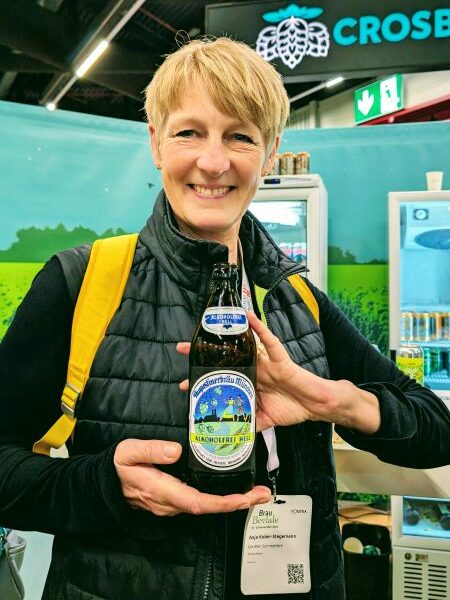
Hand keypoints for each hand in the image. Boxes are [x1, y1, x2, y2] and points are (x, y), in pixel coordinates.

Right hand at [114, 438, 270, 515]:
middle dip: (237, 503)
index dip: (222, 503)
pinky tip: (234, 489)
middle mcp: (171, 502)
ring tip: (256, 492)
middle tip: (263, 494)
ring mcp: (173, 503)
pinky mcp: (175, 498)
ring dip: (233, 501)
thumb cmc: (118, 466)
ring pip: (207, 506)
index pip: (197, 502)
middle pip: (209, 507)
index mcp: (162, 490)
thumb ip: (151, 450)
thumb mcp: (128, 452)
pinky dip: (221, 498)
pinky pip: (201, 501)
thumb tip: (176, 450)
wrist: (105, 483)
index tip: (243, 499)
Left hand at [177, 312, 379, 433]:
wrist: (315, 406)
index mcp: (249, 382)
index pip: (222, 378)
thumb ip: (248, 423)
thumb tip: (231, 435)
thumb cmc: (293, 408)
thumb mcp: (264, 420)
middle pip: (226, 359)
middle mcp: (254, 369)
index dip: (204, 380)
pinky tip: (247, 317)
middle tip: (182, 349)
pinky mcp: (279, 358)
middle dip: (205, 355)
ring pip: (243, 346)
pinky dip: (259, 328)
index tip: (184, 383)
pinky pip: (268, 341)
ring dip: (226, 336)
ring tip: (207, 328)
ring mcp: (266, 362)